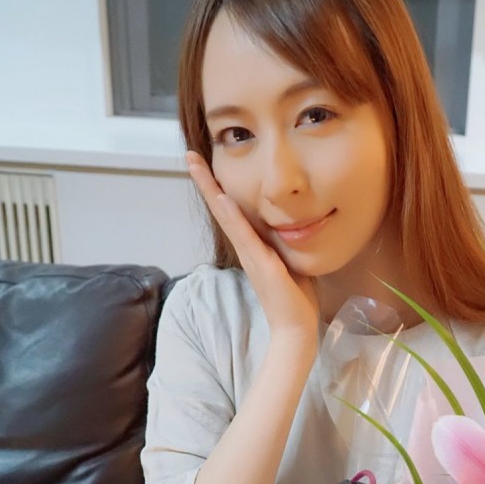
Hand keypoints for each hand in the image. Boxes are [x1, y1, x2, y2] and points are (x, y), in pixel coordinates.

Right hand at [186, 151, 319, 340]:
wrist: (295, 329)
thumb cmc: (295, 299)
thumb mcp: (289, 262)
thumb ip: (282, 244)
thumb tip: (288, 226)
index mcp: (253, 247)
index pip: (232, 212)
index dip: (218, 189)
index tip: (205, 164)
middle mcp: (246, 249)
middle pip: (221, 209)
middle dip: (206, 181)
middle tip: (189, 155)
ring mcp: (251, 256)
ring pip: (227, 217)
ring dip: (211, 190)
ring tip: (196, 165)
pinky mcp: (261, 265)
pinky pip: (244, 236)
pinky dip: (231, 216)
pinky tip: (222, 198)